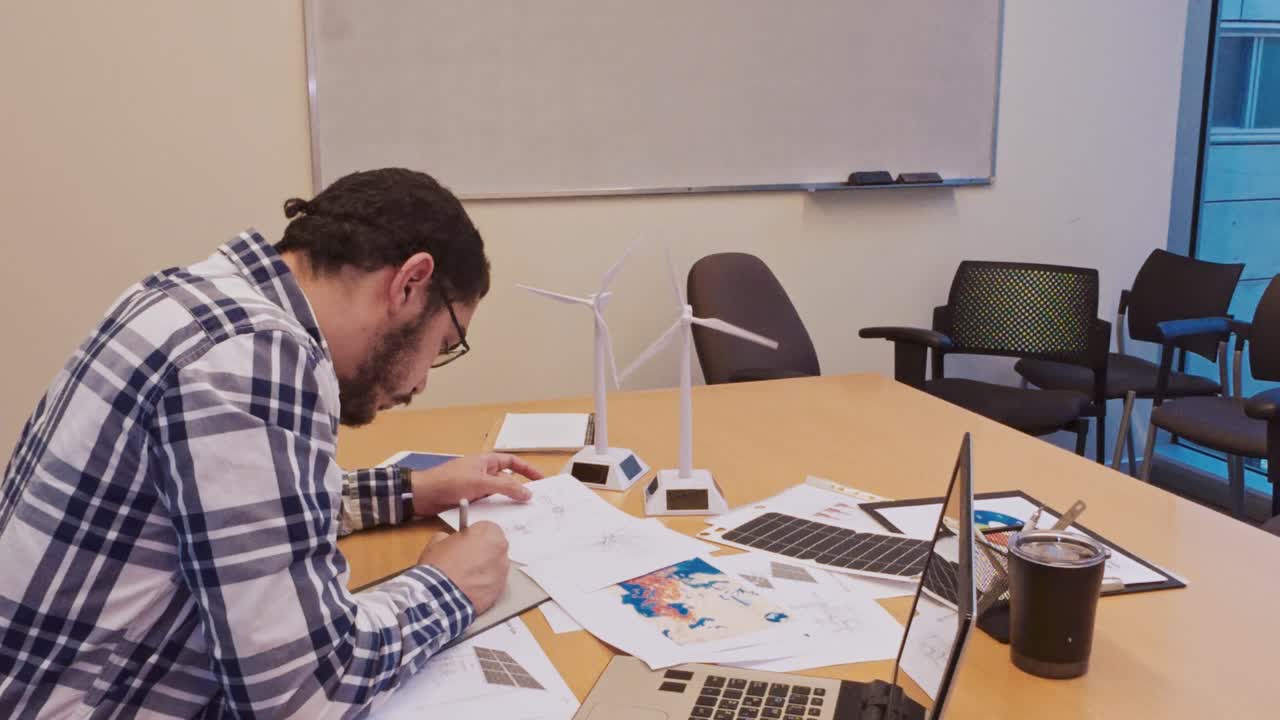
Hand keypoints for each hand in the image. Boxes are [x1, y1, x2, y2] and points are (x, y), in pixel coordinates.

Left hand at [411, 453, 543, 516]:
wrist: (423, 495)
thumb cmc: (450, 482)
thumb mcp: (481, 482)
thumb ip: (506, 487)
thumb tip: (527, 493)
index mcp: (486, 461)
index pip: (512, 462)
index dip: (527, 469)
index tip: (541, 479)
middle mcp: (482, 473)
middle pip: (507, 480)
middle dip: (519, 490)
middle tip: (534, 502)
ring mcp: (476, 488)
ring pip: (498, 495)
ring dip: (507, 503)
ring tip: (521, 514)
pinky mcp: (469, 501)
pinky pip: (488, 506)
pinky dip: (495, 511)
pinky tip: (502, 520)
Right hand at [418, 523, 510, 612]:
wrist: (438, 596)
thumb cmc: (440, 568)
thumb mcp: (437, 542)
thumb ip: (450, 537)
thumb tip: (449, 540)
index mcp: (490, 534)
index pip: (487, 528)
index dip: (475, 535)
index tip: (467, 541)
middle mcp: (501, 552)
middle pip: (495, 547)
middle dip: (483, 551)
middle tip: (466, 558)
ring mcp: (501, 573)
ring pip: (495, 566)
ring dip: (484, 569)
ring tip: (465, 575)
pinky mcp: (499, 591)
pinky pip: (493, 583)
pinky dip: (484, 585)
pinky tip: (469, 587)